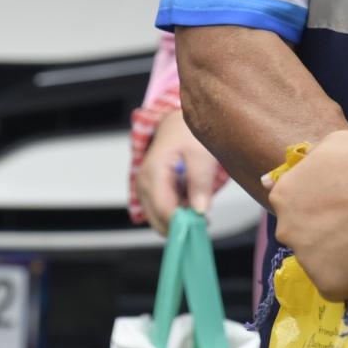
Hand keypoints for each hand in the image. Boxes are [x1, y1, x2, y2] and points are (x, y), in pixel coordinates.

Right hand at [134, 108, 220, 234]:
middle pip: (158, 220)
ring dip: (179, 221)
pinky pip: (160, 212)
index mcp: (153, 172)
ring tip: (199, 207)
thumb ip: (200, 181)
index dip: (183, 223)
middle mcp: (143, 183)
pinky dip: (176, 214)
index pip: (164, 210)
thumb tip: (200, 210)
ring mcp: (144, 188)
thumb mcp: (202, 153)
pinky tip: (191, 204)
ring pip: (158, 219)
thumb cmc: (189, 133)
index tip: (203, 226)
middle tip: (205, 220)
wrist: (178, 122)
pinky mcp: (149, 191)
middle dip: (181, 225)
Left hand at [265, 129, 347, 299]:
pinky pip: (338, 284)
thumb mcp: (332, 146)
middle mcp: (286, 229)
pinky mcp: (328, 286)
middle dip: (323, 231)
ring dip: (338, 255)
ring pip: (320, 261)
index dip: (315, 205)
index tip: (337, 206)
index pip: (290, 204)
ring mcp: (306, 260)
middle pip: (302, 235)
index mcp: (284, 195)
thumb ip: (306, 164)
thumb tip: (269, 180)